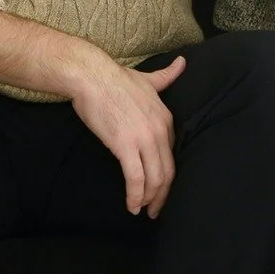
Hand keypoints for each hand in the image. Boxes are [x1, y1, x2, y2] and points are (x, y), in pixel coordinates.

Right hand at [68, 52, 184, 216]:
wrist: (92, 76)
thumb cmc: (114, 79)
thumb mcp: (148, 79)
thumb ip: (167, 76)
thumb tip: (183, 63)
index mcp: (166, 119)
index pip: (172, 156)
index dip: (167, 176)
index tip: (160, 188)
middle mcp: (160, 131)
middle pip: (168, 172)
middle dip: (163, 195)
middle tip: (156, 209)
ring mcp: (144, 139)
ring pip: (154, 179)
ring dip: (150, 200)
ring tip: (142, 211)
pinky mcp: (125, 146)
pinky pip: (136, 179)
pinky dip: (135, 197)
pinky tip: (132, 207)